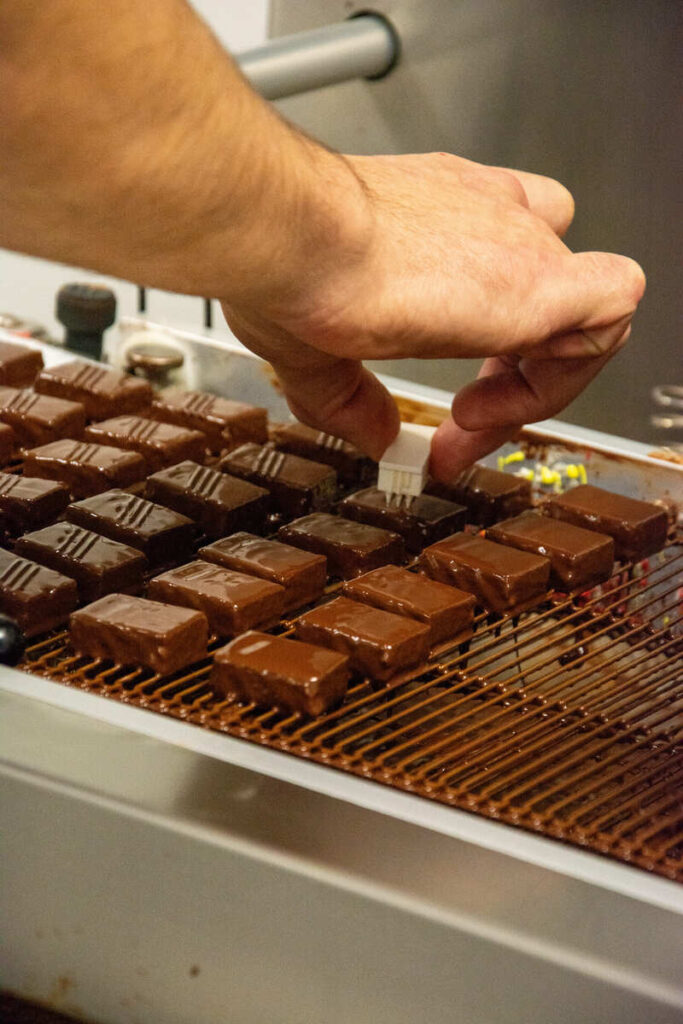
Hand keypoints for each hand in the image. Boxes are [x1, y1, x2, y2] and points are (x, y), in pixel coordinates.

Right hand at [221, 150, 644, 473]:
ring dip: (533, 388)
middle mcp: (490, 218)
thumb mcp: (315, 348)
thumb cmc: (285, 262)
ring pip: (584, 313)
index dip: (493, 340)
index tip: (450, 400)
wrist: (289, 235)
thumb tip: (376, 437)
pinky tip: (492, 408)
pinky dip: (567, 374)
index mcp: (444, 216)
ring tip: (466, 425)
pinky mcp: (542, 281)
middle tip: (459, 428)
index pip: (509, 261)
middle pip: (549, 298)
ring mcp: (520, 244)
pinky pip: (609, 315)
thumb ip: (353, 397)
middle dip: (511, 381)